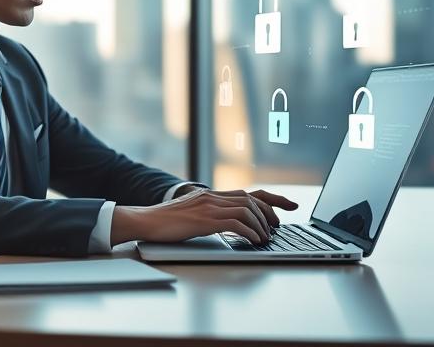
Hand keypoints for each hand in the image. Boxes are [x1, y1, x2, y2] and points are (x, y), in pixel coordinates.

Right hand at [110, 188, 298, 246]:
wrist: (145, 221)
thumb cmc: (165, 222)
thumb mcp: (191, 214)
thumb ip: (209, 214)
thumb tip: (229, 225)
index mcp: (211, 195)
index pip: (248, 193)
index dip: (272, 198)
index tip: (289, 205)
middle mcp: (213, 196)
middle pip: (252, 199)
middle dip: (272, 212)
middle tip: (279, 226)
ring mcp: (209, 206)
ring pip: (246, 210)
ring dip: (261, 225)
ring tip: (266, 238)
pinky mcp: (204, 219)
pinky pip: (235, 223)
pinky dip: (249, 232)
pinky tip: (255, 240)